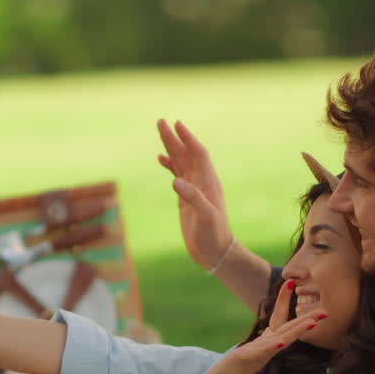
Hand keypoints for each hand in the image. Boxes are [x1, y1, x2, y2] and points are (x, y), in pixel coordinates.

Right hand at [156, 119, 235, 270]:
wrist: (214, 252)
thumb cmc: (214, 235)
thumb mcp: (206, 217)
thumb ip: (192, 198)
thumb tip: (174, 181)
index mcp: (209, 183)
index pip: (198, 154)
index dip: (188, 139)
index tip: (176, 124)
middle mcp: (202, 182)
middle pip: (186, 154)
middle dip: (174, 138)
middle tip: (160, 121)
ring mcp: (194, 189)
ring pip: (180, 162)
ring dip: (171, 148)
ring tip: (160, 132)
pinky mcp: (186, 198)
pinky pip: (177, 175)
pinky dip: (169, 165)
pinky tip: (161, 158)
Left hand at [201, 278, 326, 373]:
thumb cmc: (236, 368)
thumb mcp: (254, 349)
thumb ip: (266, 341)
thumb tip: (273, 332)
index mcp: (269, 342)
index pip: (281, 319)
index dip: (284, 300)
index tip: (289, 281)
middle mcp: (268, 348)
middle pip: (290, 331)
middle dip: (308, 320)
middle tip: (326, 311)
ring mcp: (260, 354)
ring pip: (282, 340)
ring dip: (297, 331)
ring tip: (312, 323)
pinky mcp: (248, 360)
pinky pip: (261, 352)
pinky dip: (271, 347)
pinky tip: (279, 343)